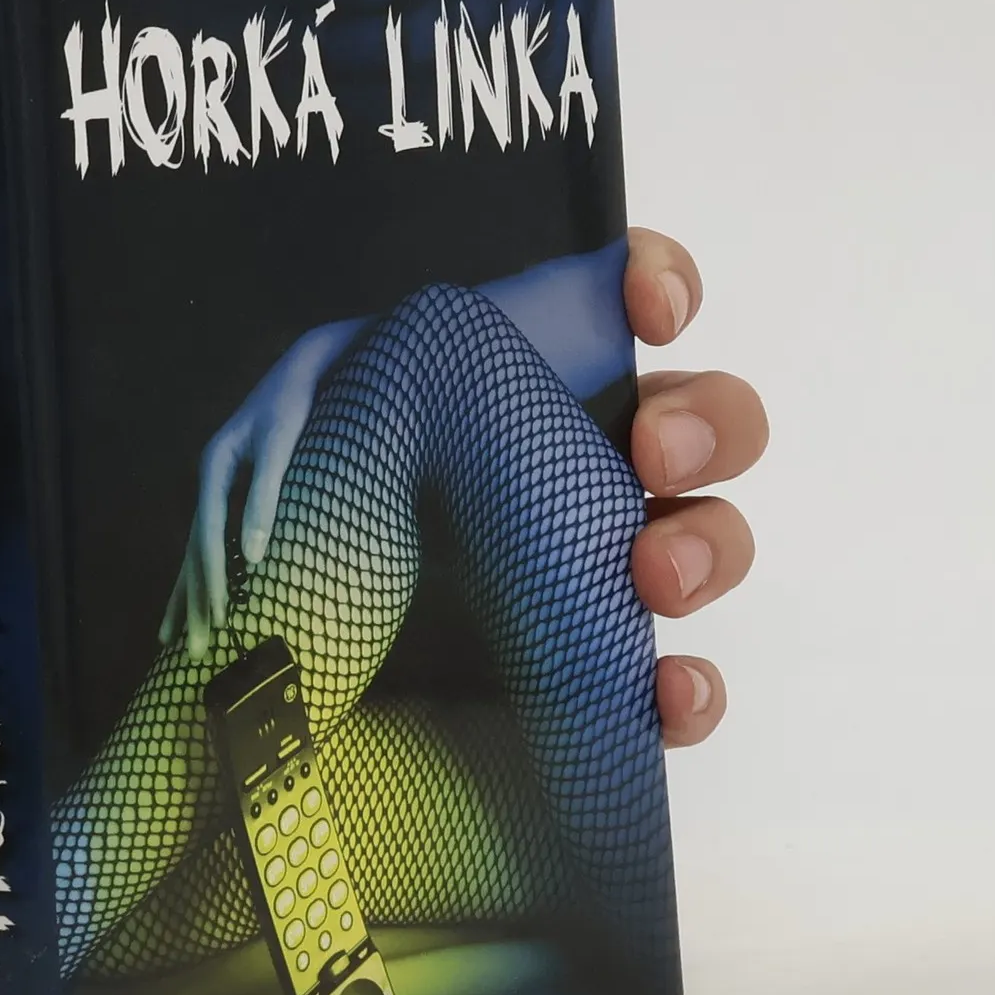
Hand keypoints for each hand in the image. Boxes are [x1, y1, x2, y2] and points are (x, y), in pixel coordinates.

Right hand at [159, 314, 364, 658]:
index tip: (221, 618)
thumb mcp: (285, 443)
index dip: (211, 578)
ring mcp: (219, 488)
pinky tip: (199, 605)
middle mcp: (210, 479)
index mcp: (215, 465)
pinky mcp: (236, 494)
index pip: (208, 534)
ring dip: (188, 599)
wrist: (311, 367)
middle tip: (194, 652)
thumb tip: (254, 558)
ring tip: (172, 643)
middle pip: (195, 551)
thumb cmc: (302, 403)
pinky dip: (204, 577)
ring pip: (197, 553)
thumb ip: (267, 498)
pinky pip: (214, 545)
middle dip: (194, 603)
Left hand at [160, 228, 767, 750]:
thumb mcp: (283, 450)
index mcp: (515, 392)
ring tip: (650, 576)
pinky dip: (690, 691)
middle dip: (704, 422)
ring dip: (704, 546)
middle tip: (651, 453)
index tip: (652, 312)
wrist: (285, 709)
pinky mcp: (597, 687)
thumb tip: (343, 399)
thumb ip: (316, 389)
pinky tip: (665, 692)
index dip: (659, 286)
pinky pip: (678, 687)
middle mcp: (575, 473)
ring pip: (712, 540)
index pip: (620, 309)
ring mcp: (596, 580)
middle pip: (703, 419)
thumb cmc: (293, 557)